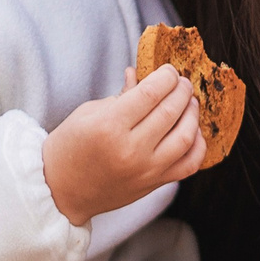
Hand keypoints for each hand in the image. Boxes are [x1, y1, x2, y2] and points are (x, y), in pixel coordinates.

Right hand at [42, 64, 203, 226]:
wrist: (60, 190)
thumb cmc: (70, 147)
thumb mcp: (89, 112)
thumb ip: (122, 95)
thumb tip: (143, 74)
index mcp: (109, 126)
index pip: (151, 92)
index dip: (166, 76)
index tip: (169, 70)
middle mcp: (130, 149)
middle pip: (171, 110)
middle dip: (181, 89)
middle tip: (182, 81)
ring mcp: (145, 170)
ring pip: (186, 137)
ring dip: (192, 113)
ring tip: (189, 102)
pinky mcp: (153, 184)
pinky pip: (189, 165)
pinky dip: (198, 146)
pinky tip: (194, 131)